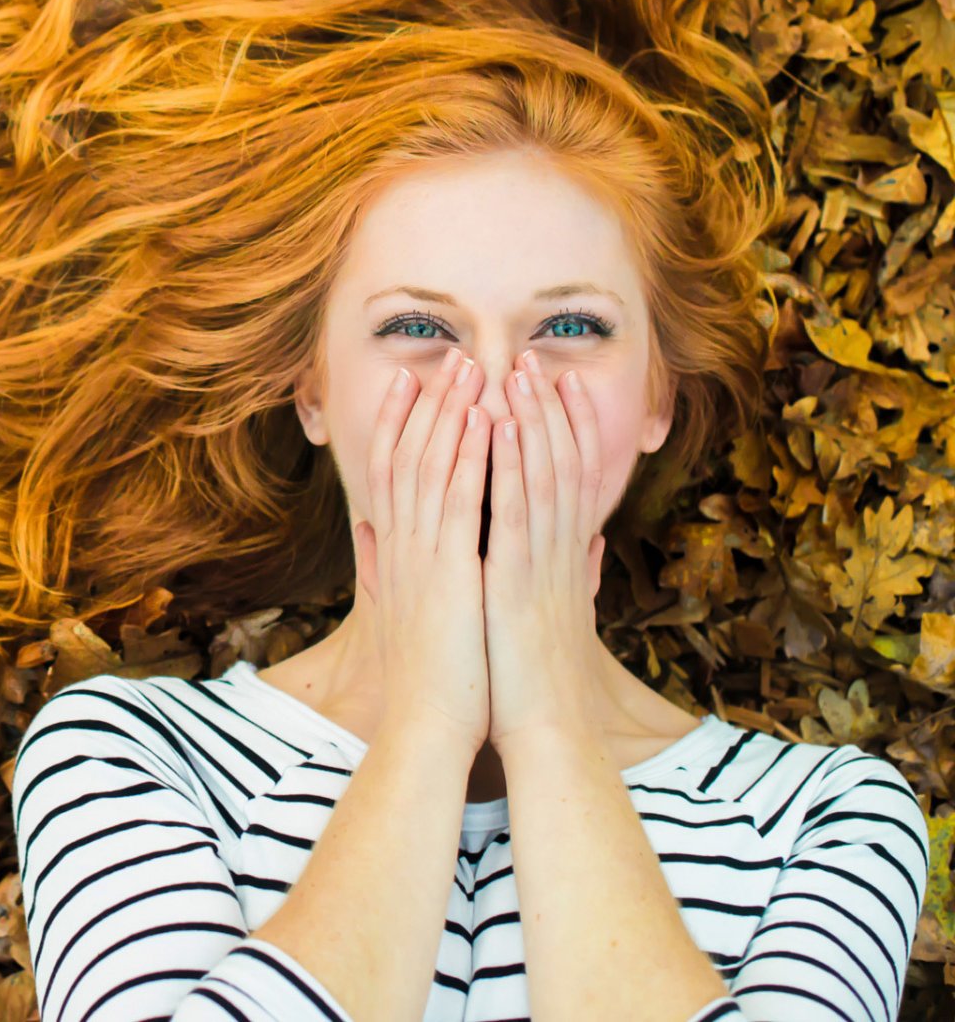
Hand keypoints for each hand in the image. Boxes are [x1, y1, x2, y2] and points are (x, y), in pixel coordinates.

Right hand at [356, 345, 491, 757]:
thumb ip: (384, 568)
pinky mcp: (450, 568)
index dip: (397, 422)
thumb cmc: (427, 677)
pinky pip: (460, 498)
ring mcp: (422, 553)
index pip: (390, 471)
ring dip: (451, 413)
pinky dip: (470, 455)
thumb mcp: (400, 611)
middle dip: (427, 402)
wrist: (429, 725)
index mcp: (394, 553)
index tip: (410, 381)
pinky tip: (486, 419)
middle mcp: (400, 543)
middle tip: (446, 355)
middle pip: (407, 455)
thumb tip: (369, 537)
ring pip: (431, 466)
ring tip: (470, 368)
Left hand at [482, 346, 607, 754]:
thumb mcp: (564, 618)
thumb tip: (593, 551)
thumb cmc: (543, 682)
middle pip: (562, 464)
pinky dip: (506, 464)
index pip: (571, 478)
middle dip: (551, 408)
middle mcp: (560, 551)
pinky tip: (496, 429)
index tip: (561, 383)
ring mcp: (541, 561)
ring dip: (532, 420)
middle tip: (540, 357)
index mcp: (565, 558)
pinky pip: (512, 508)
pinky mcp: (516, 577)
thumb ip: (578, 578)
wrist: (549, 733)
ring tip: (521, 372)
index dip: (569, 427)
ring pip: (541, 476)